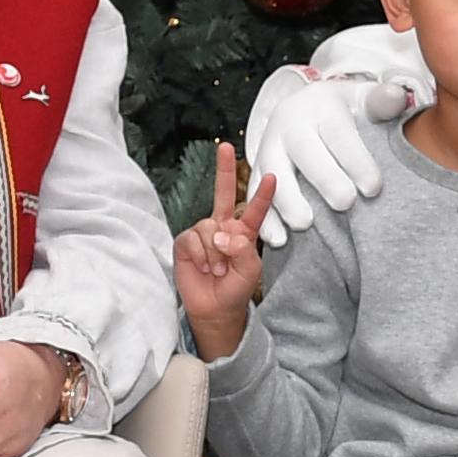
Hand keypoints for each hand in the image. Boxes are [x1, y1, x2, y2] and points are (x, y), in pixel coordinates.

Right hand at [172, 143, 276, 360]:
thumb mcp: (250, 270)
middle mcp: (222, 227)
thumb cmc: (235, 289)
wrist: (214, 309)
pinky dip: (200, 254)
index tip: (272, 177)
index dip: (262, 194)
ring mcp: (203, 233)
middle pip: (222, 194)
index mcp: (243, 233)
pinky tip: (203, 266)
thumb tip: (222, 234)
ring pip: (208, 227)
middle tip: (225, 147)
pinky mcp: (185, 242)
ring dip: (214, 252)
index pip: (253, 209)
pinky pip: (192, 238)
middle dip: (223, 170)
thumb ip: (242, 249)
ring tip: (218, 269)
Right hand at [244, 75, 413, 245]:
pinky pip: (255, 194)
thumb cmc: (345, 112)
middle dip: (324, 179)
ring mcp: (269, 146)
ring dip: (286, 200)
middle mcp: (290, 124)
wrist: (306, 110)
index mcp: (321, 106)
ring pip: (272, 172)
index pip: (338, 132)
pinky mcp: (258, 170)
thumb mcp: (364, 99)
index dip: (355, 160)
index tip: (374, 188)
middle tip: (345, 204)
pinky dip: (265, 218)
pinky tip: (278, 238)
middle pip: (304, 151)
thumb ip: (383, 100)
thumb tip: (396, 97)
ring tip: (306, 223)